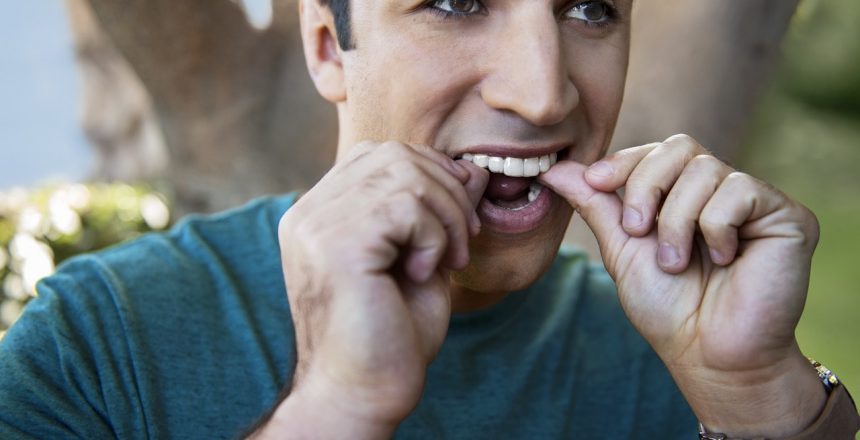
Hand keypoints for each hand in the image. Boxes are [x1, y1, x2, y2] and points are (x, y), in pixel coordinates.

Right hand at [266, 141, 487, 437]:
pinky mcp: (335, 245)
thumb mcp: (423, 258)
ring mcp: (316, 225)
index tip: (457, 225)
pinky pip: (406, 206)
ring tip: (446, 261)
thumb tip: (474, 169)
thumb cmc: (391, 334)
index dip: (431, 176)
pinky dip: (433, 236)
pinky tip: (424, 273)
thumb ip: (439, 212)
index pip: (379, 155)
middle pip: (395, 154)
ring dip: (446, 217)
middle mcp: (309, 212)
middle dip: (447, 193)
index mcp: (320, 213)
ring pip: (405, 174)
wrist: (362, 394)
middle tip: (461, 246)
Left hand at [539, 134, 824, 437]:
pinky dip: (716, 228)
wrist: (707, 354)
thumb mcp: (622, 248)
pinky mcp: (786, 215)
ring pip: (704, 170)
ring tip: (677, 263)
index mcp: (683, 196)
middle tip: (638, 231)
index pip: (655, 152)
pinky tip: (723, 260)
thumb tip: (554, 168)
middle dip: (646, 186)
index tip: (595, 182)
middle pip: (679, 147)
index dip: (624, 162)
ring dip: (677, 221)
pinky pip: (739, 191)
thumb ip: (595, 204)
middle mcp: (720, 191)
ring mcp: (754, 201)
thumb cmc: (667, 308)